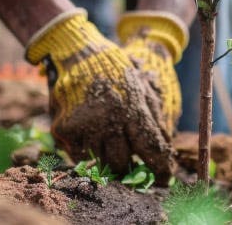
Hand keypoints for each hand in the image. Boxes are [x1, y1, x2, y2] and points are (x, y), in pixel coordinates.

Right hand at [27, 10, 172, 179]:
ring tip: (110, 148)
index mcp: (132, 108)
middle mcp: (109, 119)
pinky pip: (79, 157)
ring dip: (109, 161)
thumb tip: (167, 147)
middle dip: (131, 168)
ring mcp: (84, 126)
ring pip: (101, 163)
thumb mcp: (141, 87)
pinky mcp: (65, 129)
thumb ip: (155, 117)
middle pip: (124, 164)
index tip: (164, 179)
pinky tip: (92, 139)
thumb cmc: (114, 70)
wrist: (75, 51)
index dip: (161, 169)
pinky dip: (88, 154)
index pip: (151, 149)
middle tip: (133, 166)